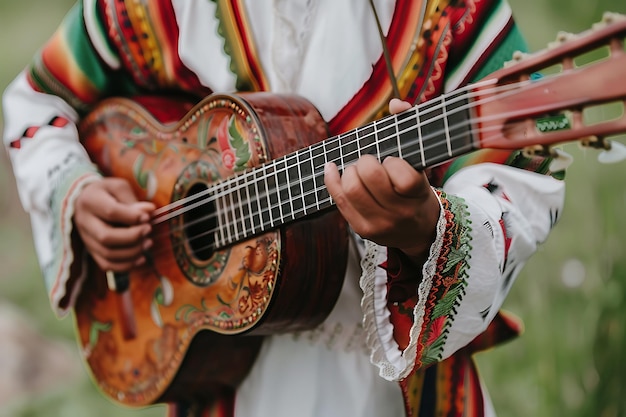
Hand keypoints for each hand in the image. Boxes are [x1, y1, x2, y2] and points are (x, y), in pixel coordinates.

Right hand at [73, 178, 155, 271]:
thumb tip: (149, 211)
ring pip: (108, 254)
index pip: (111, 212)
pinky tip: (141, 258)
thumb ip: (133, 200)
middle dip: (133, 237)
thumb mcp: (119, 188)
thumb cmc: (107, 192)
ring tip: (148, 242)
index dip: (132, 217)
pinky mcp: (91, 251)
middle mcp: (84, 222)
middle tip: (149, 230)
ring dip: (132, 252)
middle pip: (106, 237)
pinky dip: (126, 265)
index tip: (147, 217)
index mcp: (90, 201)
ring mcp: (86, 239)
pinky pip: (107, 265)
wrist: (86, 201)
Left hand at [323, 99, 439, 262]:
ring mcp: (379, 224)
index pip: (403, 177)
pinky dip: (331, 180)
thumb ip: (410, 128)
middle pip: (371, 178)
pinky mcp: (362, 229)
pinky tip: (331, 168)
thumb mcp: (421, 162)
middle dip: (365, 162)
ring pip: (352, 190)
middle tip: (368, 161)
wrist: (417, 231)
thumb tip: (395, 103)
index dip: (393, 163)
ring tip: (356, 169)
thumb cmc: (415, 189)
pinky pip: (338, 201)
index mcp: (418, 195)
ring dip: (349, 171)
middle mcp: (400, 213)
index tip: (392, 161)